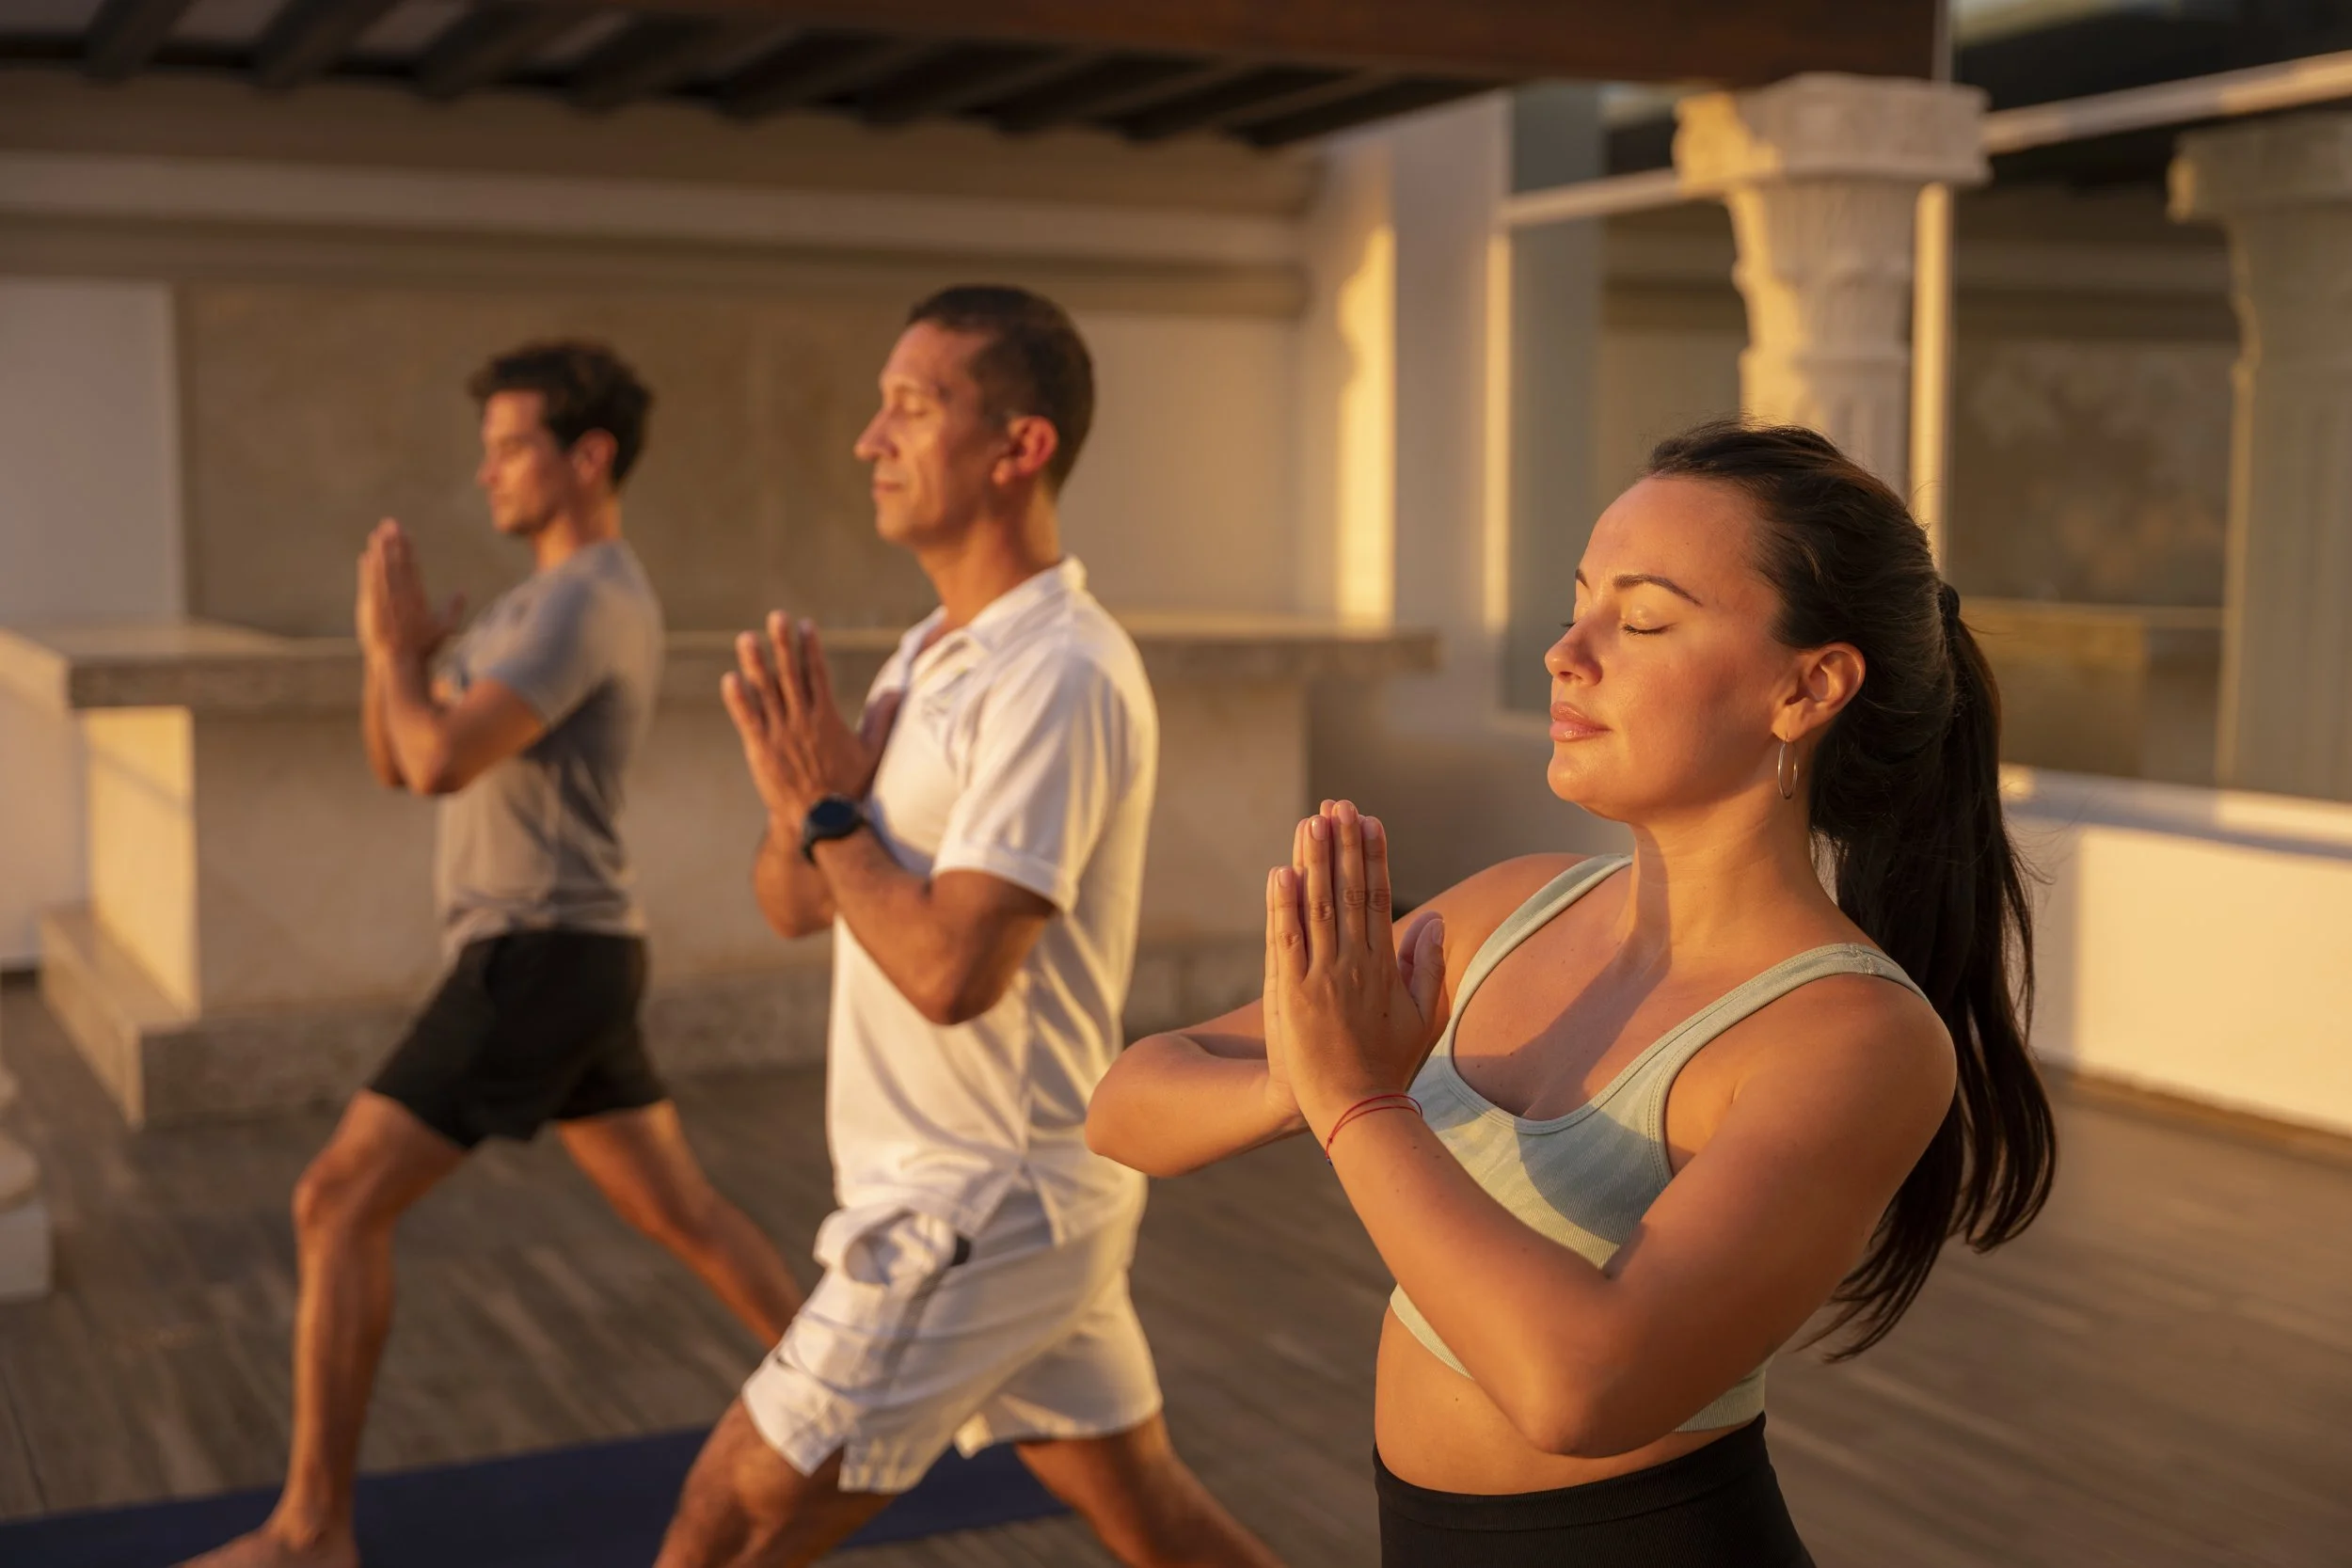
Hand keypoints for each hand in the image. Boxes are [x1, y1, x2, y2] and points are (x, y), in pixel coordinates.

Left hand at [358, 520, 461, 662]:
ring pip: (381, 569)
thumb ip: (454, 608)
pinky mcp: (370, 607)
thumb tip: (463, 591)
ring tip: (376, 534)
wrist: (399, 662)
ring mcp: (384, 600)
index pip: (412, 566)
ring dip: (379, 550)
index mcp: (418, 597)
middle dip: (393, 541)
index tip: (405, 533)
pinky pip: (369, 583)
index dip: (407, 548)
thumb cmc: (423, 648)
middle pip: (396, 562)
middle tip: (390, 523)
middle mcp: (401, 595)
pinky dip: (367, 569)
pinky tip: (365, 557)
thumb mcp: (445, 629)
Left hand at [721, 611, 901, 835]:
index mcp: (826, 718)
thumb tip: (898, 691)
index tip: (805, 625)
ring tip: (746, 639)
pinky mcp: (762, 750)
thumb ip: (881, 719)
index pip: (817, 675)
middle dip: (783, 644)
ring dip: (756, 664)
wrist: (823, 819)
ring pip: (766, 692)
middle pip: (790, 675)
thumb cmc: (850, 787)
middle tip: (777, 617)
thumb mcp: (872, 752)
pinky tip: (729, 679)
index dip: (810, 648)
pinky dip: (739, 700)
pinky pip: (748, 720)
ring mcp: (780, 734)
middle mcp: (802, 721)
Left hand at [1264, 800, 1446, 1139]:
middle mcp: (1354, 963)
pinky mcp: (1293, 993)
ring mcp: (1322, 977)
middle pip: (1347, 892)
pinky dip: (1282, 907)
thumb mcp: (1422, 1015)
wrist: (1355, 1108)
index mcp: (1383, 965)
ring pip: (1317, 907)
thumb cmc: (1388, 1065)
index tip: (1370, 821)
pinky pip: (1286, 941)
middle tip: (1338, 804)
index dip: (1372, 857)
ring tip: (1310, 821)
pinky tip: (1278, 873)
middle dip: (1342, 845)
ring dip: (1312, 862)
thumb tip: (1433, 918)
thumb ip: (1426, 965)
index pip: (1377, 897)